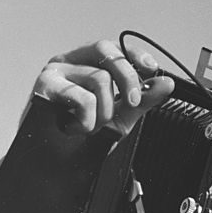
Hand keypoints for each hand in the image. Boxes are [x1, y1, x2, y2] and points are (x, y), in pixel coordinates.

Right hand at [33, 38, 174, 134]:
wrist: (53, 165)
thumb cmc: (80, 137)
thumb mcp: (119, 117)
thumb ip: (142, 100)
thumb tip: (166, 84)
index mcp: (85, 64)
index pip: (113, 48)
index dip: (134, 55)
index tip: (152, 69)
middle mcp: (69, 62)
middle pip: (105, 52)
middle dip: (127, 78)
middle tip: (132, 103)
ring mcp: (55, 72)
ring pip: (98, 79)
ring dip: (104, 112)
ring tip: (90, 127)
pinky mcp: (45, 87)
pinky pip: (83, 98)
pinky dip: (88, 120)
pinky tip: (75, 128)